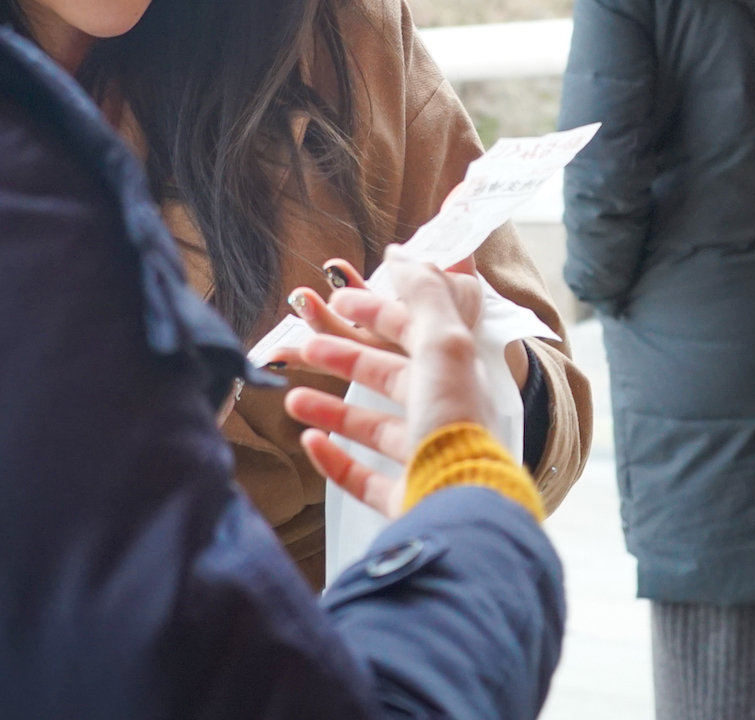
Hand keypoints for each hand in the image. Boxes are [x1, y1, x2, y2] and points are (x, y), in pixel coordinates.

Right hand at [283, 250, 491, 517]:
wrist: (460, 501)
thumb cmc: (452, 420)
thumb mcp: (442, 342)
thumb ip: (425, 295)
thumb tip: (404, 253)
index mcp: (453, 372)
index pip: (411, 331)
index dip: (376, 310)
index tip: (336, 299)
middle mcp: (442, 412)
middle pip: (388, 376)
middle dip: (345, 357)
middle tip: (305, 347)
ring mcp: (424, 458)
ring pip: (372, 427)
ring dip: (332, 408)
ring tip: (294, 398)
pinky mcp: (406, 498)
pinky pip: (365, 476)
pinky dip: (335, 459)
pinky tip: (310, 443)